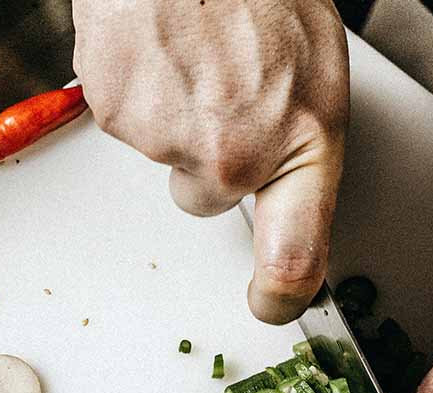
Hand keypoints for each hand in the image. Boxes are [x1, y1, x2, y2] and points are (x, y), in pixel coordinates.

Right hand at [72, 0, 348, 322]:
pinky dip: (139, 90)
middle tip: (221, 92)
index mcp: (301, 143)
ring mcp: (169, 137)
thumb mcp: (316, 69)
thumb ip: (298, 141)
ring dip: (174, 115)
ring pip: (165, 154)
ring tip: (193, 53)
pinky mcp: (116, 112)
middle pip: (205, 198)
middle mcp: (234, 155)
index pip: (296, 258)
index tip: (271, 303)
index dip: (281, 295)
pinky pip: (127, 120)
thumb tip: (279, 191)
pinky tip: (160, 48)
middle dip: (209, 157)